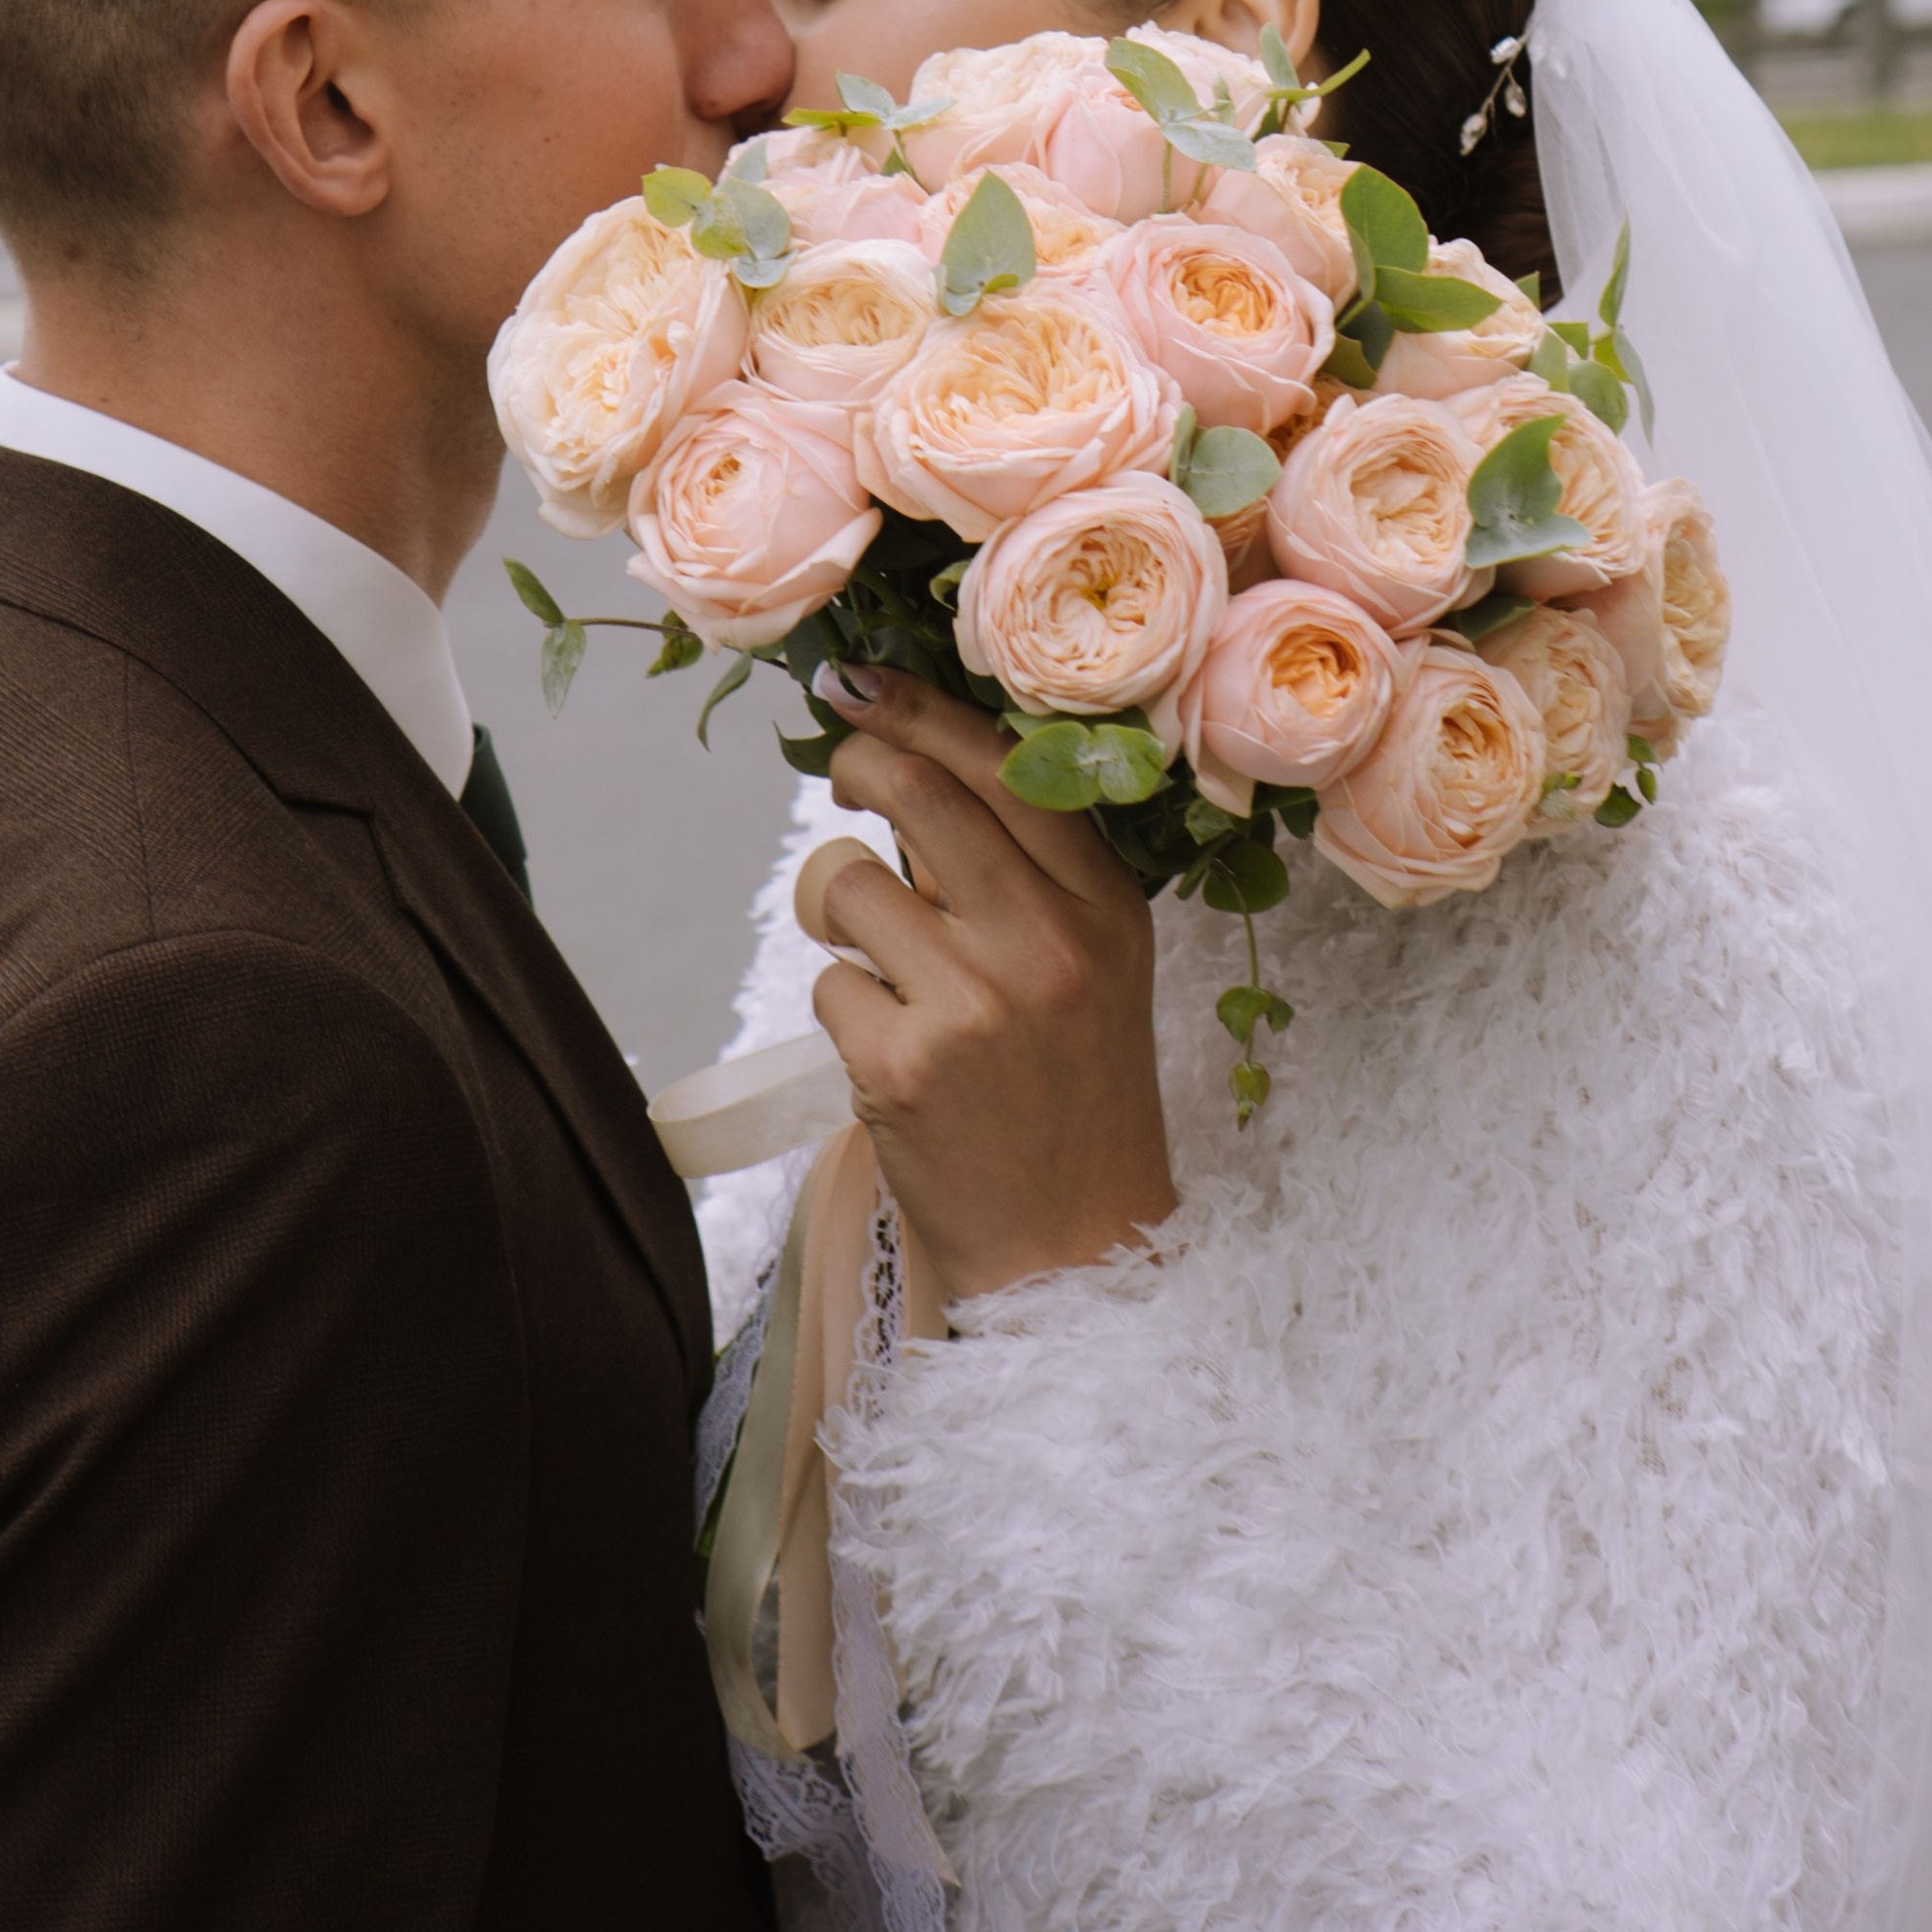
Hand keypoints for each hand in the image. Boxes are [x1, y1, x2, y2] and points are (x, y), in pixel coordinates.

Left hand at [806, 662, 1174, 1302]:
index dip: (918, 708)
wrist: (1076, 1249)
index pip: (1004, 764)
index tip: (860, 681)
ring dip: (840, 909)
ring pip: (847, 882)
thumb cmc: (1074, 1094)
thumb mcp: (1096, 966)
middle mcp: (1046, 943)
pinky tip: (890, 1048)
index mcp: (1104, 906)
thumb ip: (1026, 872)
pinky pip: (827, 980)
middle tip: (840, 769)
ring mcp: (972, 1004)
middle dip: (855, 761)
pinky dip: (844, 1003)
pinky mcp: (901, 1067)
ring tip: (885, 962)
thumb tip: (915, 762)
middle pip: (914, 792)